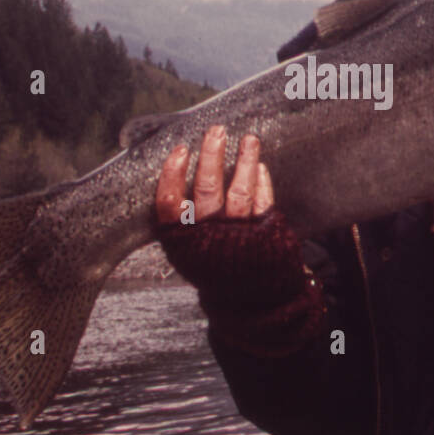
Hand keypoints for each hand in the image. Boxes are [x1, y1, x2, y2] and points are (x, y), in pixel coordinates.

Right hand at [152, 126, 322, 356]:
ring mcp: (238, 237)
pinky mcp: (265, 237)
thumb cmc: (213, 264)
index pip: (169, 204)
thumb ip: (181, 217)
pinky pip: (263, 204)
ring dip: (244, 162)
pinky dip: (262, 183)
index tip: (181, 149)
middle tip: (216, 131)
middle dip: (212, 157)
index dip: (173, 175)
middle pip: (207, 192)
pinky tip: (260, 166)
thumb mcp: (188, 249)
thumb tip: (182, 164)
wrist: (247, 303)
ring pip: (239, 193)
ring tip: (249, 139)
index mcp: (182, 241)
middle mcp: (208, 238)